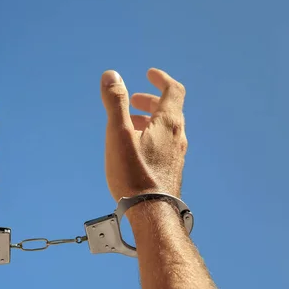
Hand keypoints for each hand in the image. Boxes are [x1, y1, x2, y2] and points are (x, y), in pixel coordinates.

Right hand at [101, 68, 187, 200]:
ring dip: (149, 120)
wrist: (151, 213)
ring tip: (128, 124)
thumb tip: (111, 75)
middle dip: (150, 101)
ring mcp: (176, 155)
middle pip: (169, 110)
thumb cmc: (134, 174)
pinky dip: (151, 136)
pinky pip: (164, 144)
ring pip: (166, 129)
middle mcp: (177, 136)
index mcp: (168, 123)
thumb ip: (115, 103)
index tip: (149, 75)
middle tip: (132, 101)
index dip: (161, 79)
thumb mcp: (118, 133)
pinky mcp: (171, 170)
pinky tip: (135, 149)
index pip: (173, 91)